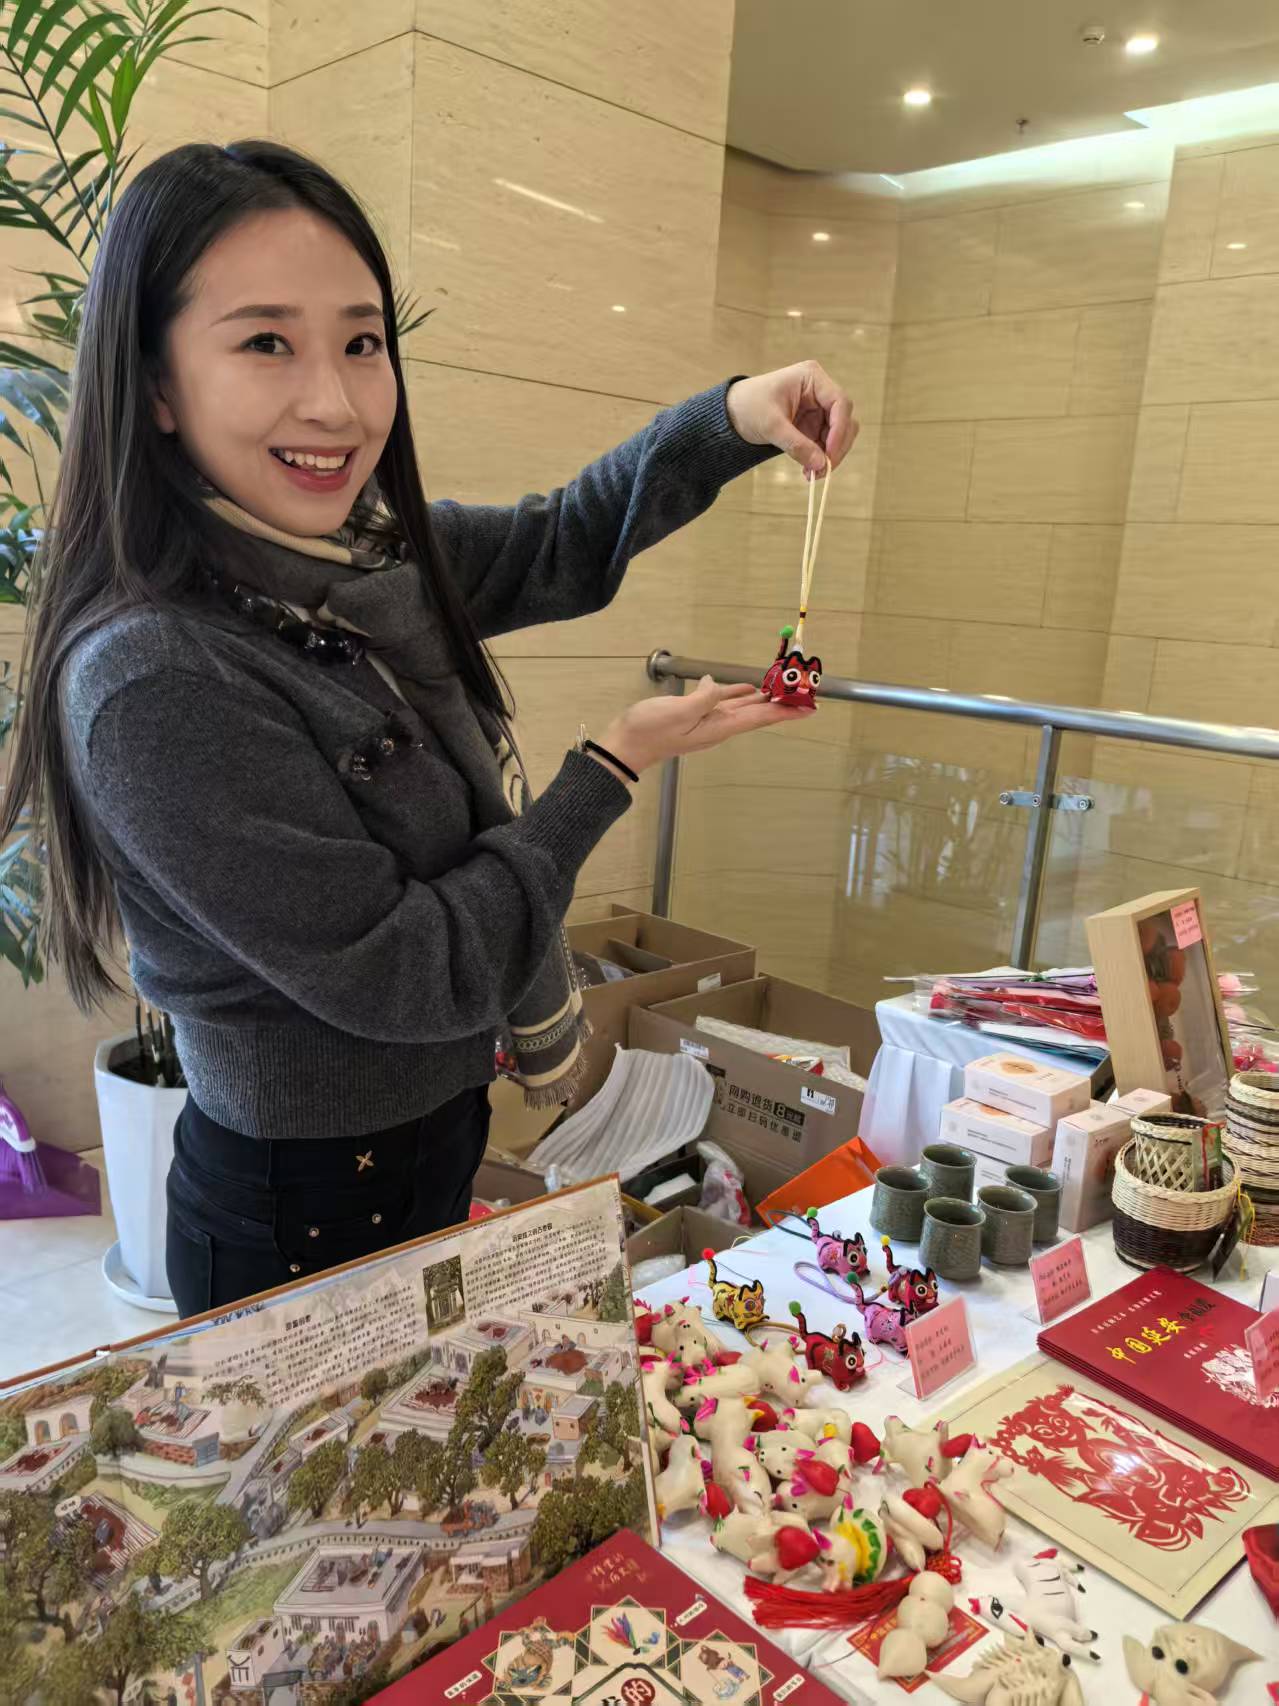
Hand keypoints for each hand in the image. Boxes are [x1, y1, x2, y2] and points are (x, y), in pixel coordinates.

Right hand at [596, 675, 814, 777]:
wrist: (626, 744)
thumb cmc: (649, 731)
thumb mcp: (678, 713)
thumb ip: (704, 699)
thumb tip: (719, 685)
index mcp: (719, 727)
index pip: (760, 717)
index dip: (786, 712)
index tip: (810, 708)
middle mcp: (719, 726)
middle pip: (758, 713)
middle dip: (782, 704)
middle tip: (806, 695)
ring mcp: (707, 721)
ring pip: (744, 706)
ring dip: (764, 697)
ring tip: (784, 689)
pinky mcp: (695, 714)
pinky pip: (724, 702)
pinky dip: (737, 693)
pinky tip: (746, 686)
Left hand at [726, 361, 857, 477]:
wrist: (731, 414)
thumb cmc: (748, 407)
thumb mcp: (771, 425)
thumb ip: (796, 444)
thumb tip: (821, 464)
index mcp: (812, 378)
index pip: (839, 402)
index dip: (840, 429)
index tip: (830, 455)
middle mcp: (820, 391)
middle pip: (844, 420)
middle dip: (836, 447)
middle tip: (823, 470)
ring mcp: (818, 409)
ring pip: (839, 435)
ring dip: (829, 456)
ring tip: (812, 475)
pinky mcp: (813, 425)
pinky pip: (827, 444)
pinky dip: (821, 458)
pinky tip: (810, 471)